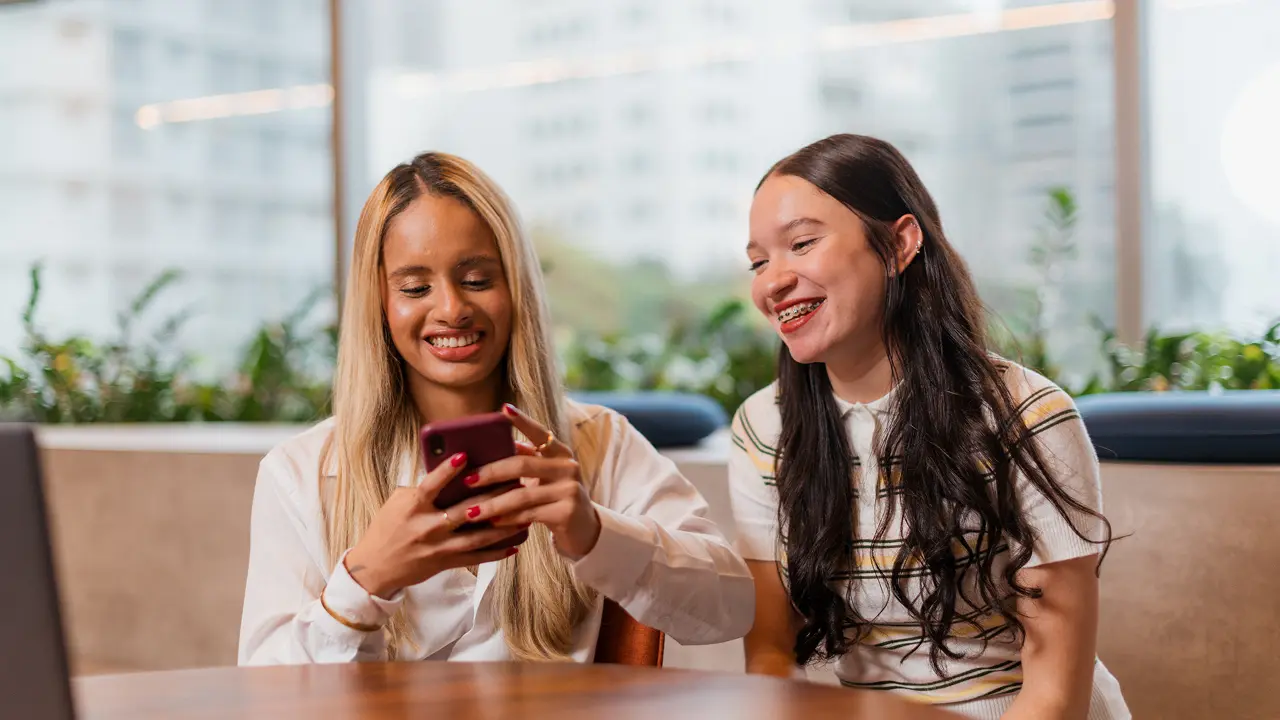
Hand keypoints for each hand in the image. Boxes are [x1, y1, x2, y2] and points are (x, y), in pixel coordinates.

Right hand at [343, 451, 526, 598]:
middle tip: (515, 482)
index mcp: (413, 507)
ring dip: (503, 525)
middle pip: (464, 510)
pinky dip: (497, 552)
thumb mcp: (398, 502)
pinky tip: (516, 544)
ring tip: (525, 513)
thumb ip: (422, 488)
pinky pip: (476, 558)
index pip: (431, 485)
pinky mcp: (446, 563)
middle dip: (492, 496)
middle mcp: (427, 527)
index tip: (464, 455)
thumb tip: (450, 471)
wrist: (375, 567)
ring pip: (477, 536)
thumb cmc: (388, 528)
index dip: (446, 471)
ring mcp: (439, 547)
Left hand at [462, 403, 601, 558]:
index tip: (504, 409)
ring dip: (493, 504)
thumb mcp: (546, 475)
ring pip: (522, 495)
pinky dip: (507, 519)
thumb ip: (527, 459)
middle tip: (467, 480)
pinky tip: (491, 522)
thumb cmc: (556, 498)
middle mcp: (568, 467)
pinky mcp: (566, 512)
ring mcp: (569, 490)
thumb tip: (497, 443)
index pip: (540, 433)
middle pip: (522, 465)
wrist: (584, 529)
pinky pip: (528, 514)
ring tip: (471, 511)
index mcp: (561, 453)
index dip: (523, 421)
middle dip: (491, 472)